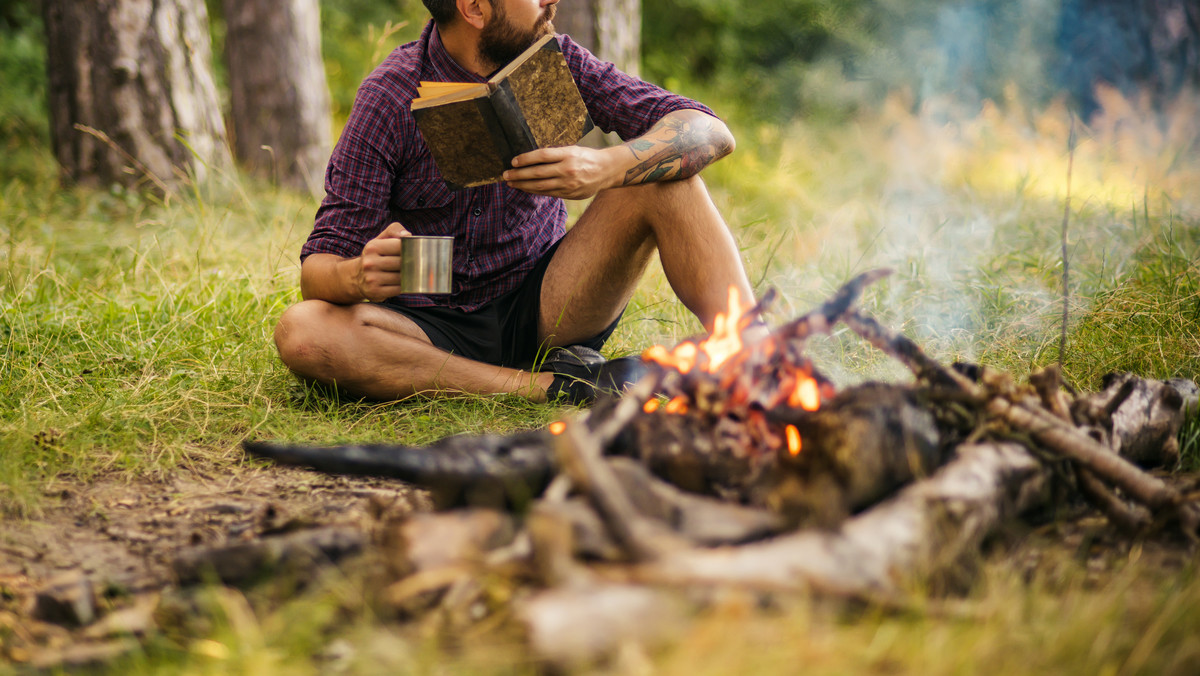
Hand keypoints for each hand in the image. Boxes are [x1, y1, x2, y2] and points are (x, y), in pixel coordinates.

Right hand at [353, 222, 409, 301]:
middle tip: (417, 264)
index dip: (411, 249)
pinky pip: (399, 289)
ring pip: (402, 277)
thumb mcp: (380, 239)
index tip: (416, 251)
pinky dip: (404, 286)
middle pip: (402, 263)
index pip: (400, 246)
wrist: (356, 277)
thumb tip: (407, 235)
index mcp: (372, 247)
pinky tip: (403, 283)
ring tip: (410, 273)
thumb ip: (394, 230)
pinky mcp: (376, 292)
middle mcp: (370, 263)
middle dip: (411, 264)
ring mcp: (372, 279)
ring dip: (409, 276)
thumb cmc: (375, 256)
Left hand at [503, 145, 618, 198]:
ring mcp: (569, 183)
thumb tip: (532, 159)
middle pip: (538, 173)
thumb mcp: (572, 149)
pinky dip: (535, 191)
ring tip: (512, 183)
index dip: (525, 159)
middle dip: (519, 175)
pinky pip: (548, 193)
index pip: (542, 156)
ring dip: (524, 185)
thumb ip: (555, 154)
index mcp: (568, 154)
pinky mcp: (570, 194)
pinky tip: (526, 188)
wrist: (607, 170)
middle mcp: (568, 169)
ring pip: (541, 186)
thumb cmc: (586, 157)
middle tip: (505, 175)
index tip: (513, 161)